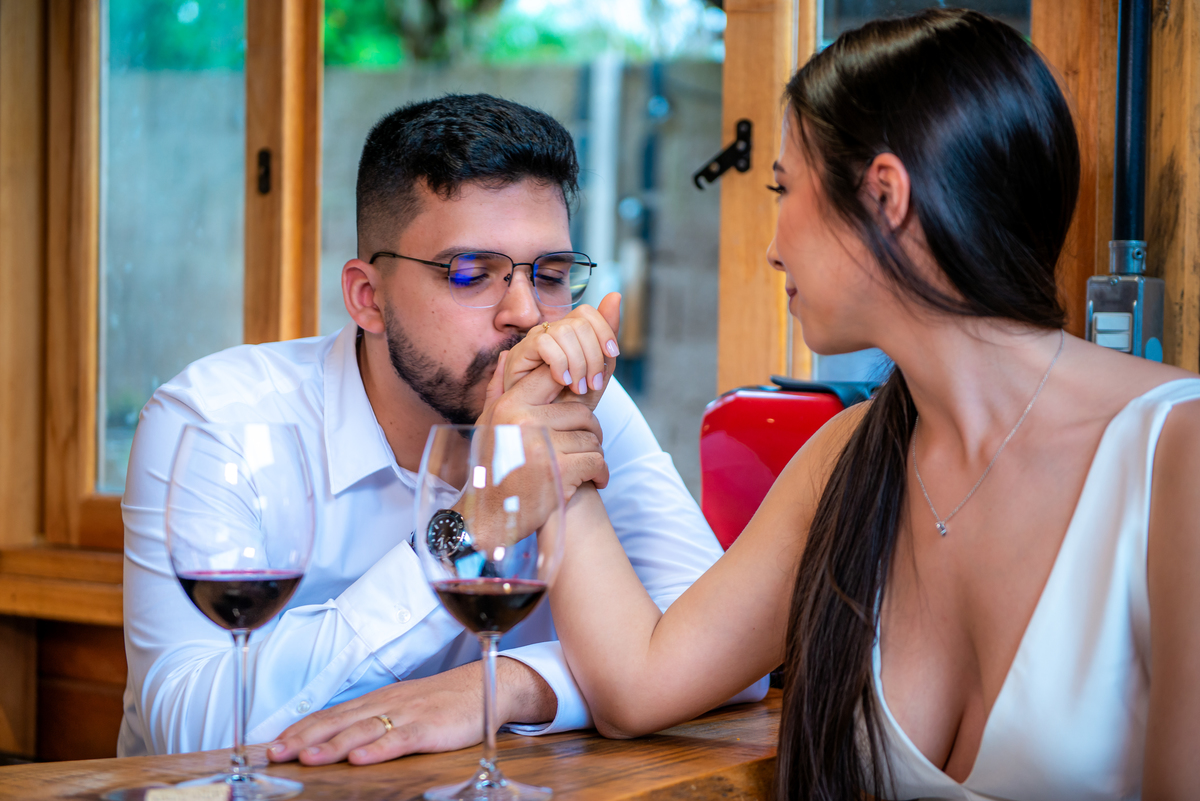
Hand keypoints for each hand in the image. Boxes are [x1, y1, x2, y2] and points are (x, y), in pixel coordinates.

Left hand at [266, 657, 555, 765]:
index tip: (273, 744)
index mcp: (377, 701)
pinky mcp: (430, 728)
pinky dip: (379, 748)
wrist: (486, 686)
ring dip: (332, 744)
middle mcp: (386, 704)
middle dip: (304, 738)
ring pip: (362, 730)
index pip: (331, 714)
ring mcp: (408, 715)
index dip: (301, 729)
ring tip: (306, 758)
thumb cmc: (442, 701)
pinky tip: (360, 758)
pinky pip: (400, 739)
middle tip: (275, 753)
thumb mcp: (403, 707)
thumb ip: (373, 719)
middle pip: (338, 722)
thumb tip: (337, 736)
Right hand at [480, 359, 608, 496]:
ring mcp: (542, 446)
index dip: (574, 389)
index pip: (555, 376)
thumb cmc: (492, 467)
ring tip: (584, 468)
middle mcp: (524, 421)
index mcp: (510, 405)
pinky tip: (593, 481)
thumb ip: (498, 390)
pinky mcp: (559, 471)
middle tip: (585, 448)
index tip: (577, 412)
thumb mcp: (488, 424)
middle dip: (590, 433)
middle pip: (582, 413)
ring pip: (591, 439)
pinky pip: (596, 462)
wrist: (490, 518)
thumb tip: (505, 355)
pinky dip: (600, 473)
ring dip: (594, 456)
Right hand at [504, 293, 621, 398]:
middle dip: (593, 355)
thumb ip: (606, 338)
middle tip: (592, 383)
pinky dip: (559, 362)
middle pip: (579, 323)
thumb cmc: (568, 400)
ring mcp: (534, 340)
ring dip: (577, 363)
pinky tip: (561, 380)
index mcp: (570, 333)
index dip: (604, 330)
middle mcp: (551, 331)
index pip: (587, 313)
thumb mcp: (596, 370)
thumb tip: (615, 295)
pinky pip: (545, 343)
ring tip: (577, 386)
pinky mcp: (520, 352)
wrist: (545, 425)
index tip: (612, 355)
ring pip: (565, 331)